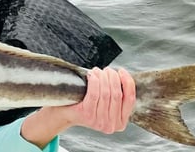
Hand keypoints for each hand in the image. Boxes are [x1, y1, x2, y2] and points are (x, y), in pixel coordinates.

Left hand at [20, 67, 135, 148]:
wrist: (64, 113)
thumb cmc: (86, 104)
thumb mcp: (106, 104)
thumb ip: (117, 96)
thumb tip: (123, 75)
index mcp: (120, 122)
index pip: (130, 100)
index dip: (128, 83)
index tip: (122, 71)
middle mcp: (111, 125)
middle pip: (117, 94)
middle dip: (113, 78)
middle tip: (108, 70)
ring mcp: (98, 121)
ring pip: (106, 93)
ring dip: (103, 78)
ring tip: (99, 71)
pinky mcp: (86, 114)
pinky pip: (94, 94)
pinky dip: (94, 81)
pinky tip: (92, 75)